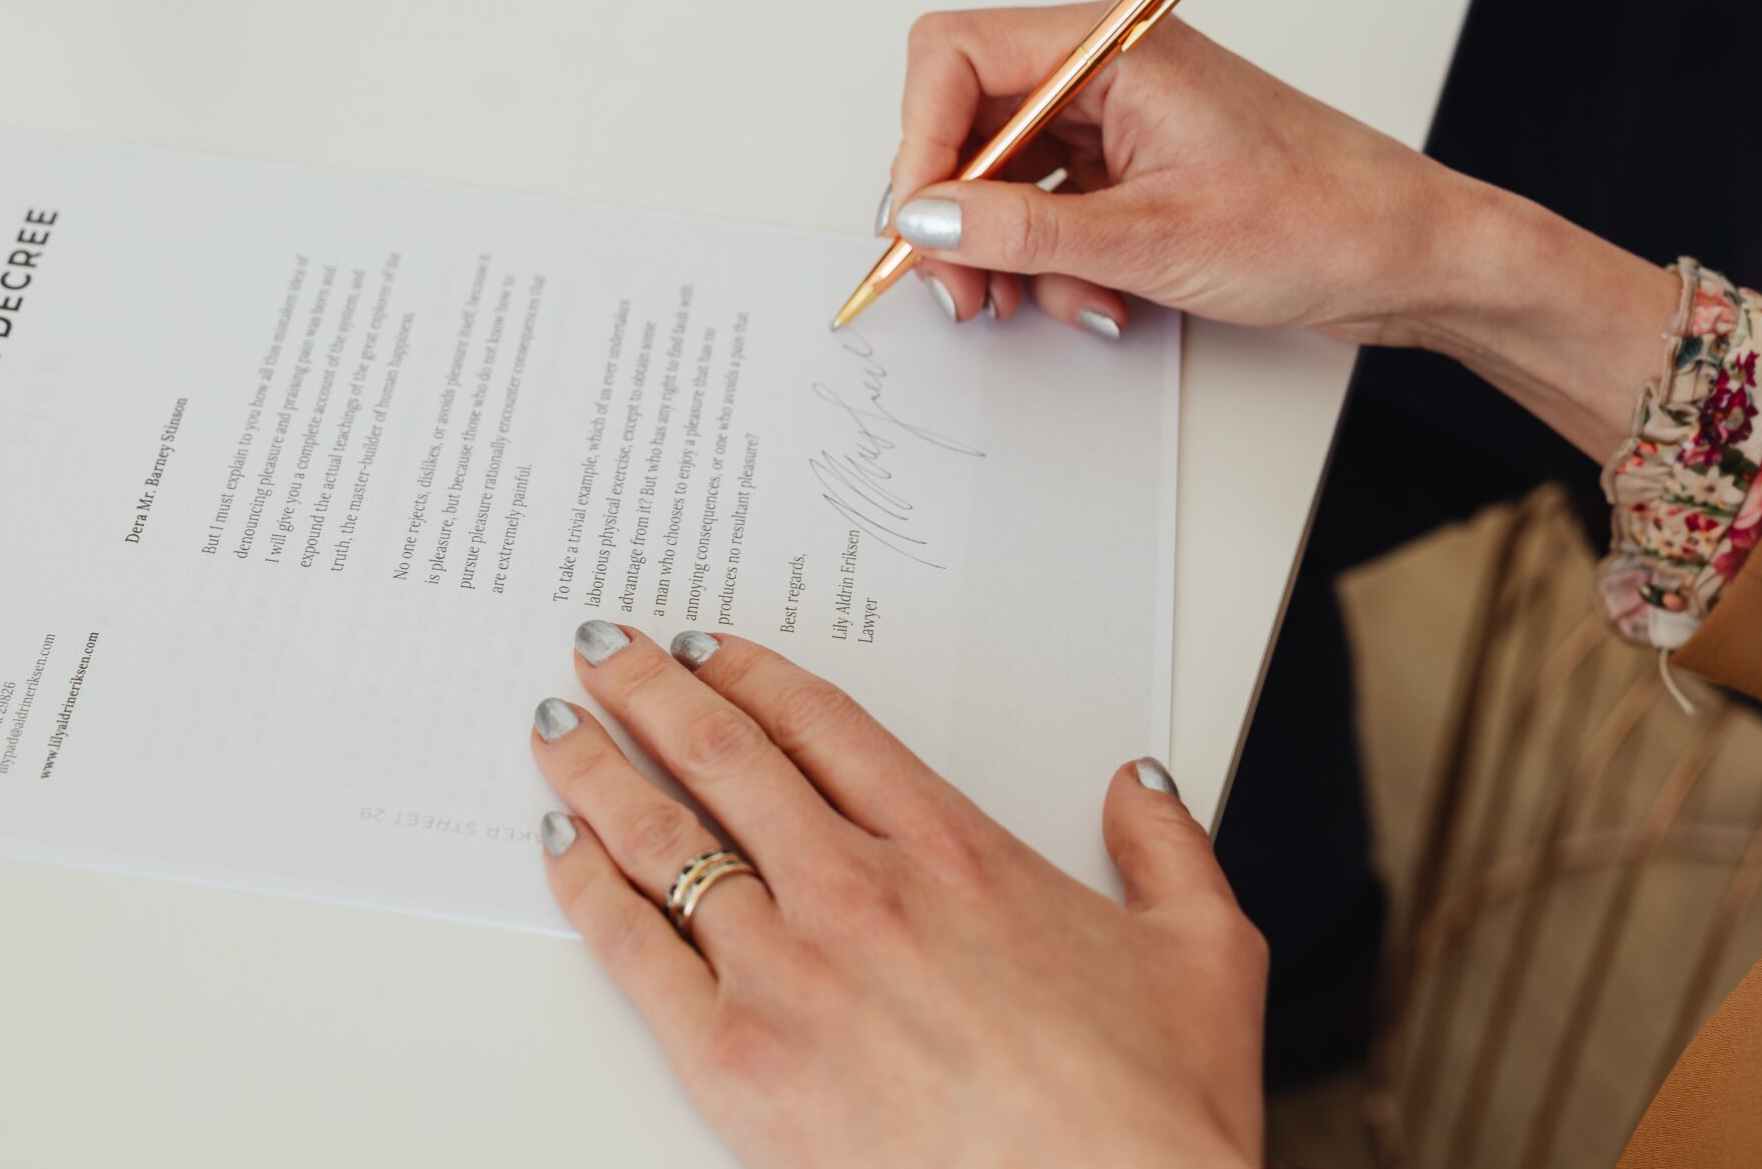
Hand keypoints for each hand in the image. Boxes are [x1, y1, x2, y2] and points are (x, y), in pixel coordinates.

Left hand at [533, 622, 1264, 1168]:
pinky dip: (586, 886)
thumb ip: (1167, 849)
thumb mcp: (1203, 952)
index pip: (823, 726)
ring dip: (599, 768)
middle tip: (606, 652)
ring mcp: (791, 972)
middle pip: (726, 756)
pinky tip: (559, 847)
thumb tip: (1143, 787)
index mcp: (955, 852)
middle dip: (652, 690)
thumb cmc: (1150, 1111)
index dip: (753, 674)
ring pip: (665, 836)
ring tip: (558, 727)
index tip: (709, 650)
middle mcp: (859, 891)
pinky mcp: (739, 1062)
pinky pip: (632, 948)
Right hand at [881, 5, 1676, 456]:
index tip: (920, 220)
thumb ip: (1023, 231)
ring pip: (1002, 175)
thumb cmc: (1325, 218)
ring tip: (1041, 300)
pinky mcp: (1132, 170)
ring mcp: (1119, 122)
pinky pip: (1048, 209)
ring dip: (1005, 249)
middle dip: (955, 211)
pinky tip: (1096, 297)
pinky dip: (1052, 261)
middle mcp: (1107, 72)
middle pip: (967, 120)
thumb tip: (927, 222)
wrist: (1416, 258)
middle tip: (960, 285)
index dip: (920, 139)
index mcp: (1113, 47)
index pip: (956, 55)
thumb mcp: (1154, 238)